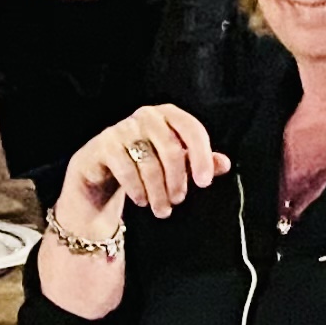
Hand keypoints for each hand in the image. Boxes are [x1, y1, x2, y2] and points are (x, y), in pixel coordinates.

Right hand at [63, 105, 228, 230]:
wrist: (100, 172)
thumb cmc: (143, 165)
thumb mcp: (175, 165)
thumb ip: (200, 162)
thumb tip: (225, 164)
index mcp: (167, 115)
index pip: (191, 129)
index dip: (201, 156)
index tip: (204, 183)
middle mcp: (145, 116)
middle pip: (170, 148)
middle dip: (177, 180)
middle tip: (178, 201)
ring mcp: (122, 129)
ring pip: (148, 163)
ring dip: (158, 192)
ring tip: (162, 209)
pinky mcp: (103, 145)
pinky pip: (126, 169)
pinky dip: (137, 189)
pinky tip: (142, 200)